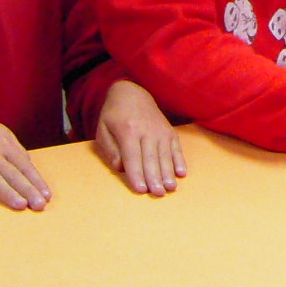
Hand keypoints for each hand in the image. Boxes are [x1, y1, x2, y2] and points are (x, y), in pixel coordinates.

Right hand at [0, 103, 50, 209]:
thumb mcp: (0, 134)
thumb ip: (16, 151)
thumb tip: (30, 167)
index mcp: (3, 144)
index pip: (23, 165)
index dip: (35, 181)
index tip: (46, 197)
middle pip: (10, 173)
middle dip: (26, 189)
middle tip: (38, 206)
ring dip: (6, 191)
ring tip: (20, 205)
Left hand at [94, 79, 186, 196]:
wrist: (131, 92)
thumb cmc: (114, 114)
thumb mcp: (103, 129)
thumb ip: (110, 148)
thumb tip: (119, 167)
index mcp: (127, 130)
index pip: (132, 156)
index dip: (136, 174)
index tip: (140, 189)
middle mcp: (146, 130)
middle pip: (151, 158)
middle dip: (154, 178)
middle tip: (158, 194)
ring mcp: (160, 130)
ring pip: (165, 155)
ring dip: (168, 173)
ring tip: (170, 188)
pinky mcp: (169, 131)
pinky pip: (176, 148)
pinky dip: (180, 160)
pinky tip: (182, 173)